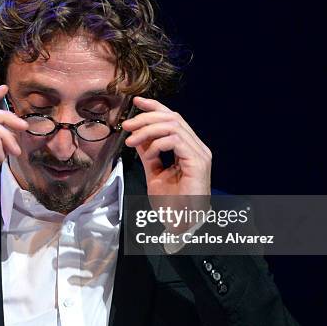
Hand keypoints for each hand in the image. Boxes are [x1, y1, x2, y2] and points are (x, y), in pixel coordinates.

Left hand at [122, 97, 211, 230]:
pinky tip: (147, 153)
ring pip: (173, 125)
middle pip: (172, 117)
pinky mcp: (198, 161)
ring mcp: (199, 153)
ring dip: (147, 130)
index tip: (136, 102)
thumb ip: (149, 153)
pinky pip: (175, 140)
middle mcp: (197, 147)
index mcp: (188, 147)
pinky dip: (157, 143)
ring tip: (130, 140)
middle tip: (127, 125)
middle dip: (146, 117)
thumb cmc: (171, 203)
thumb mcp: (154, 173)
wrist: (182, 222)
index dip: (155, 107)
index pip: (173, 118)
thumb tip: (137, 136)